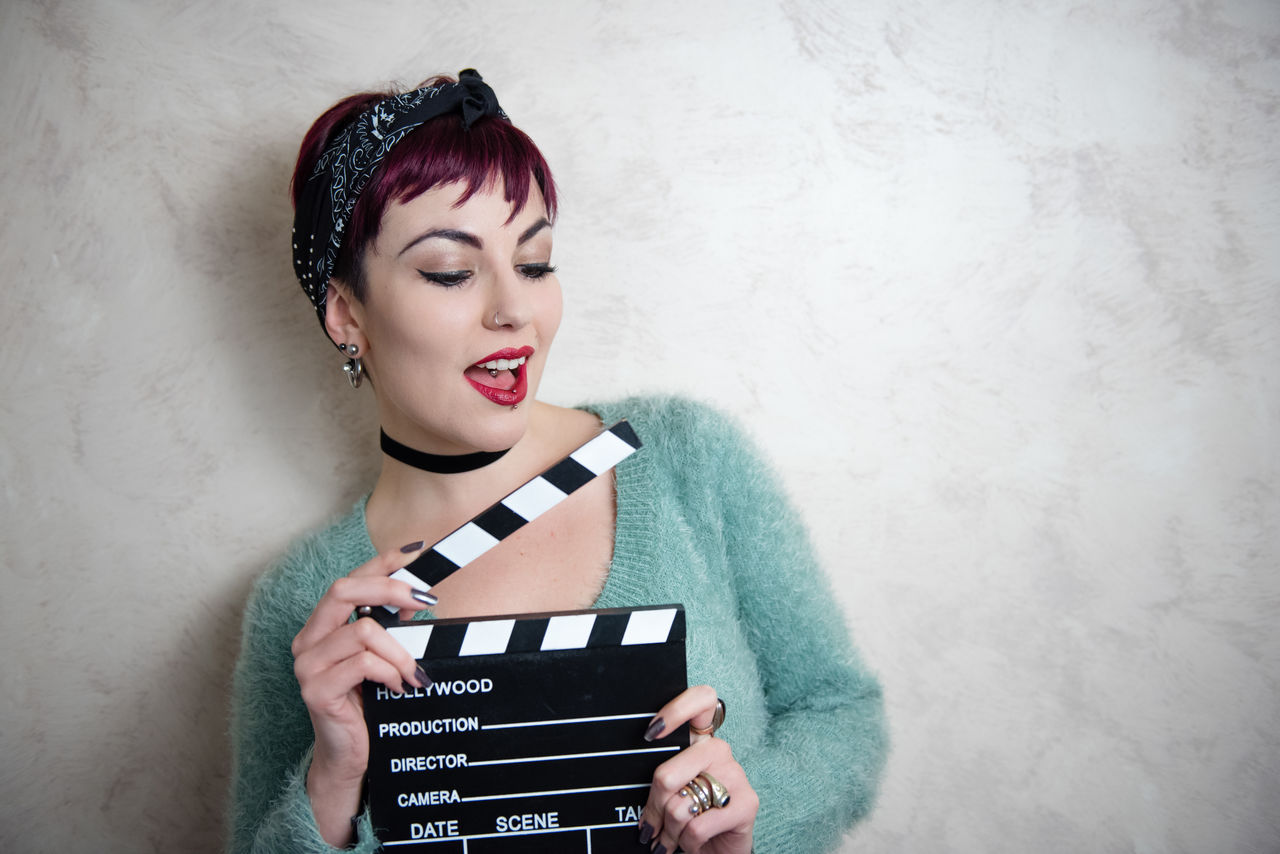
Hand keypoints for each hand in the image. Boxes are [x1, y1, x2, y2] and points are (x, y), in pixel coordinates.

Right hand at [290, 542, 433, 844]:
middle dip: (390, 589)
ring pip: (362, 630)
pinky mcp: (316, 691)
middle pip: (343, 590)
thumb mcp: (381, 657)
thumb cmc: (366, 703)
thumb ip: (390, 626)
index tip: (414, 552)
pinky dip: (389, 671)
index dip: (381, 562)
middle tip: (425, 601)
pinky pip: (362, 664)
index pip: (349, 579)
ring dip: (399, 649)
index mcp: (322, 626)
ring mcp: (308, 665)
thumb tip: (416, 596)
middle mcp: (308, 640)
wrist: (349, 755)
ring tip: (412, 670)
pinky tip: (399, 686)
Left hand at [638, 686, 757, 853]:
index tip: (650, 734)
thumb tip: (625, 784)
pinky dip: (687, 843)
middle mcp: (719, 752)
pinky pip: (697, 826)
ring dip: (669, 832)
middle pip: (666, 775)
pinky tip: (692, 843)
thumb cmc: (691, 818)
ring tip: (672, 838)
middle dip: (653, 809)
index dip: (675, 711)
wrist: (721, 850)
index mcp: (700, 741)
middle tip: (650, 826)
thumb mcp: (672, 792)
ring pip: (679, 806)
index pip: (701, 700)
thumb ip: (660, 780)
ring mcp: (735, 775)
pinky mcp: (746, 804)